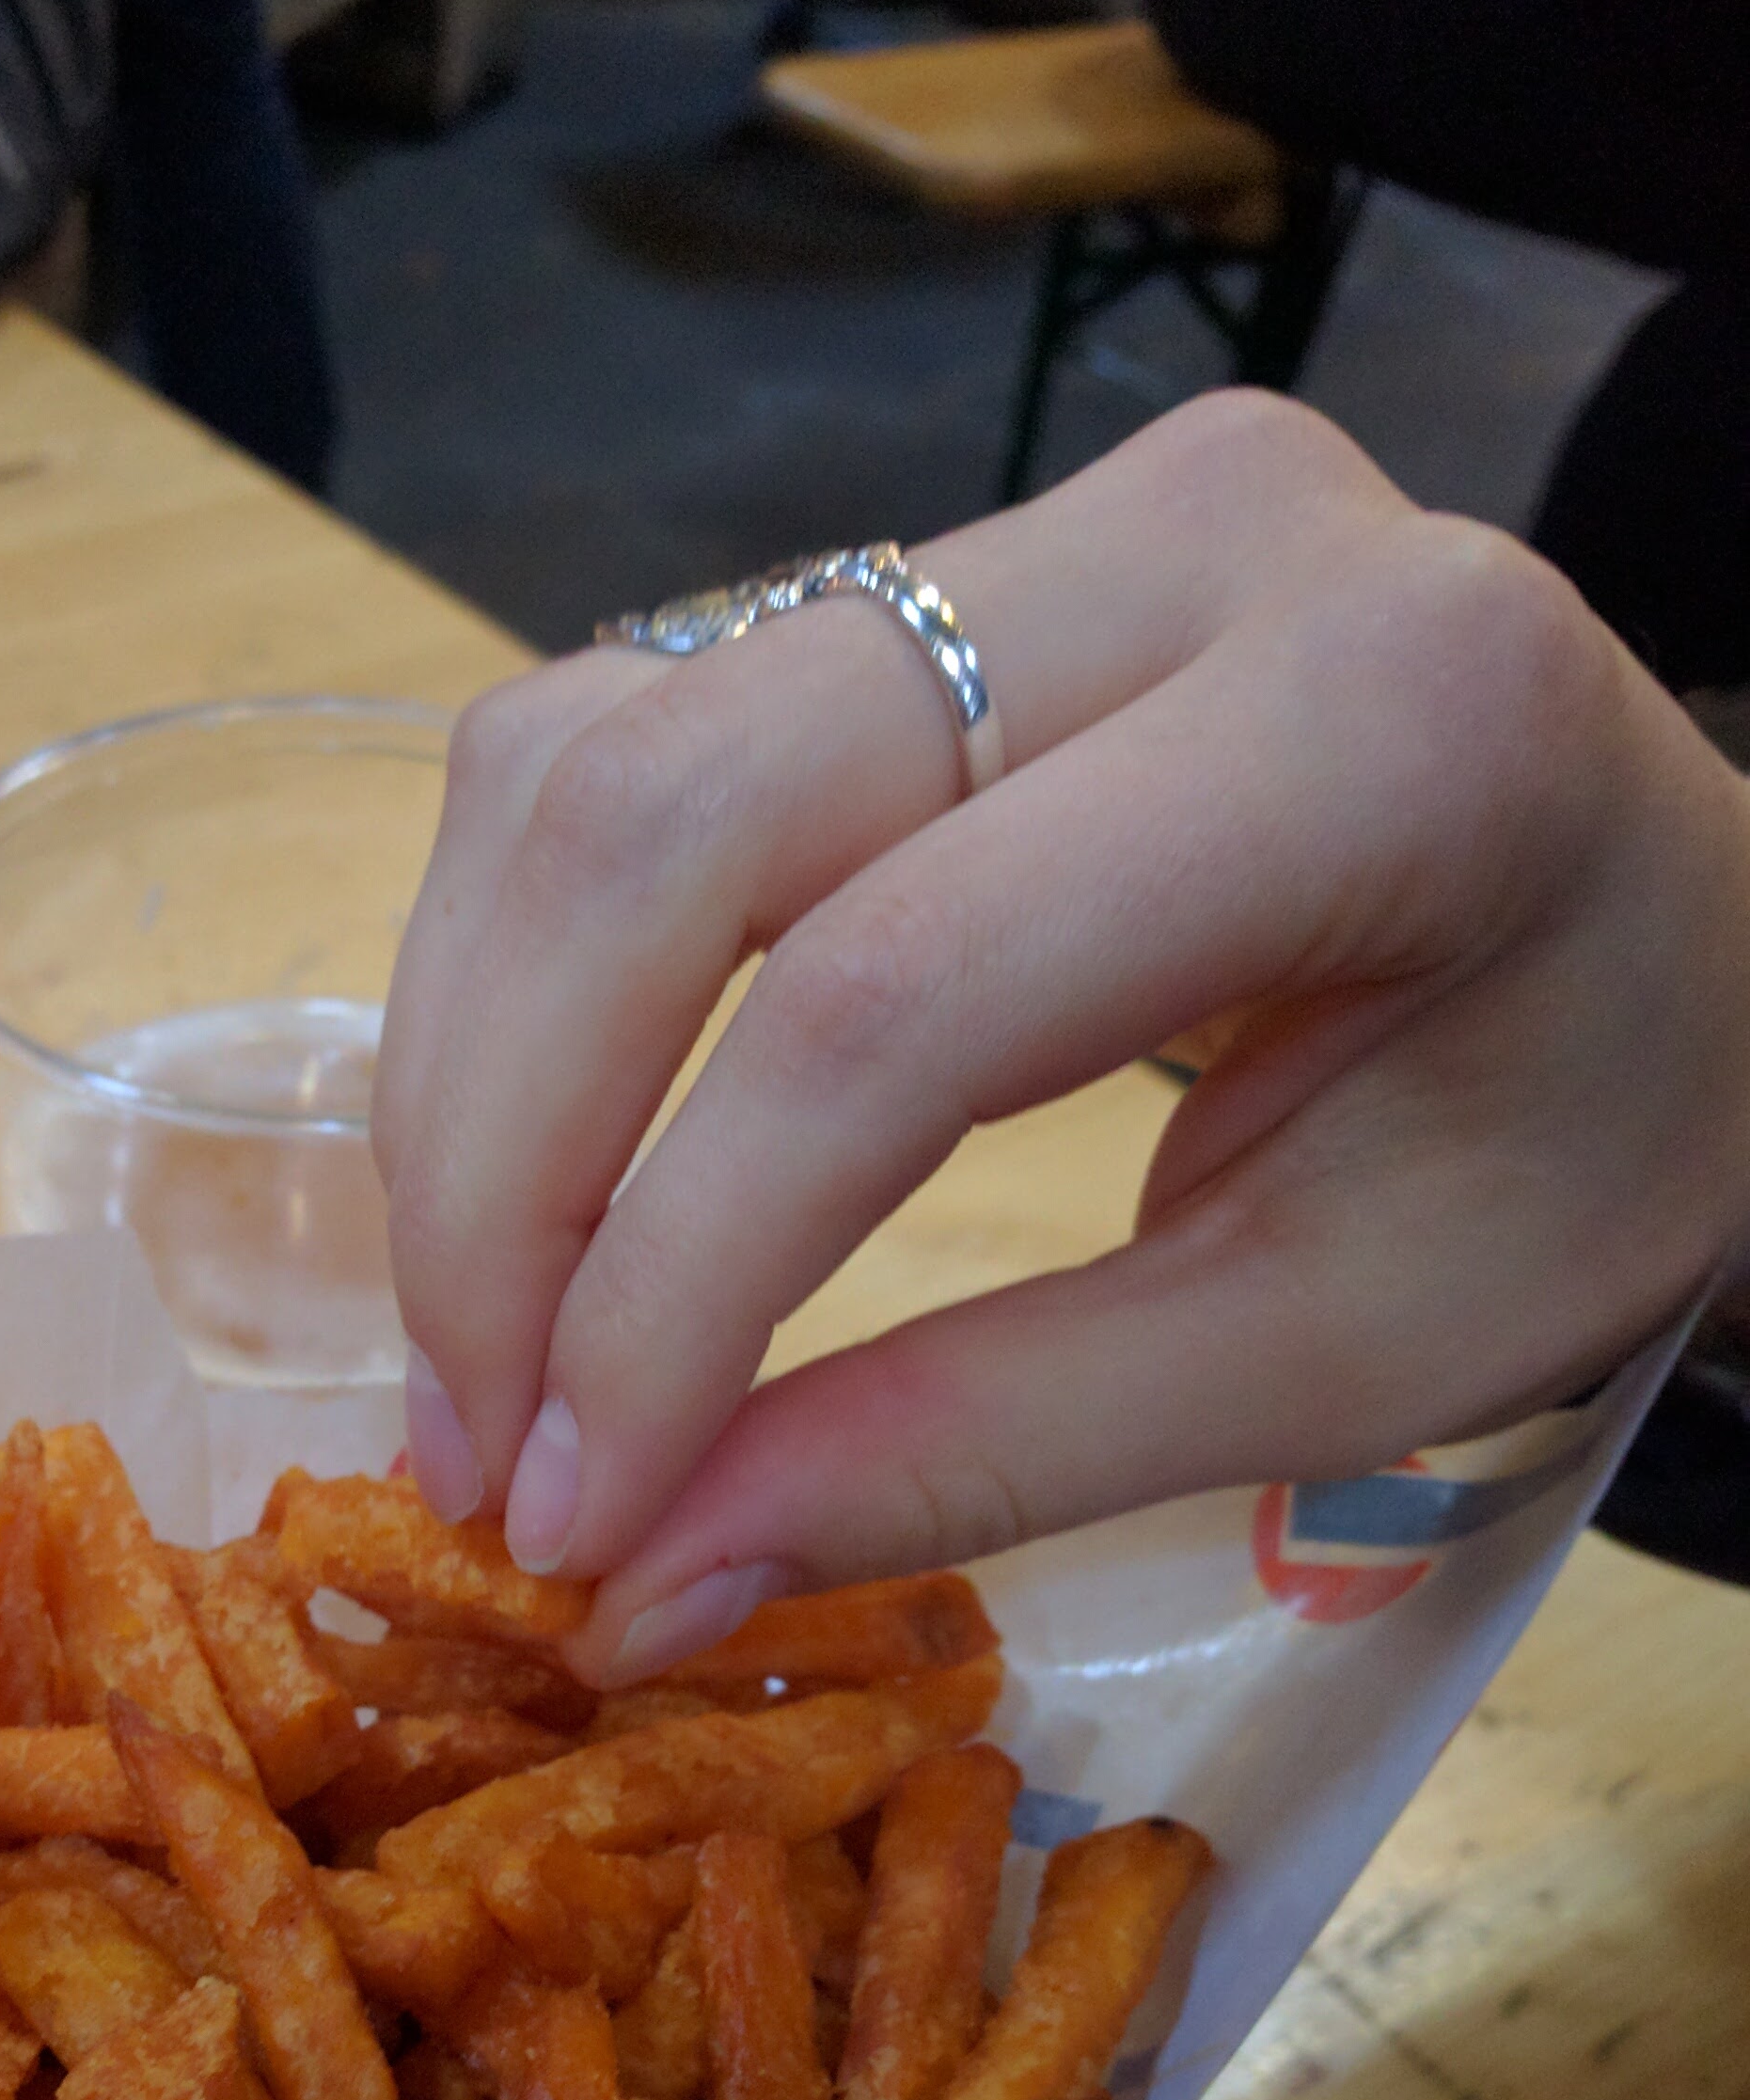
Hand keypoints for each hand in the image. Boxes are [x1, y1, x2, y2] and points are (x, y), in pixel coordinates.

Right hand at [373, 393, 1749, 1681]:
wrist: (1696, 942)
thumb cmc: (1576, 1148)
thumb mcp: (1339, 1347)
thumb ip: (986, 1445)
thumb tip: (633, 1582)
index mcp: (1379, 721)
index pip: (890, 997)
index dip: (669, 1280)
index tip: (573, 1523)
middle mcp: (1187, 535)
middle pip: (678, 820)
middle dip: (511, 1172)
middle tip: (476, 1451)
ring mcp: (1044, 518)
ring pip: (596, 748)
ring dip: (472, 1067)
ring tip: (481, 1343)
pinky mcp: (933, 565)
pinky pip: (627, 728)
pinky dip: (522, 968)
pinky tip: (532, 1164)